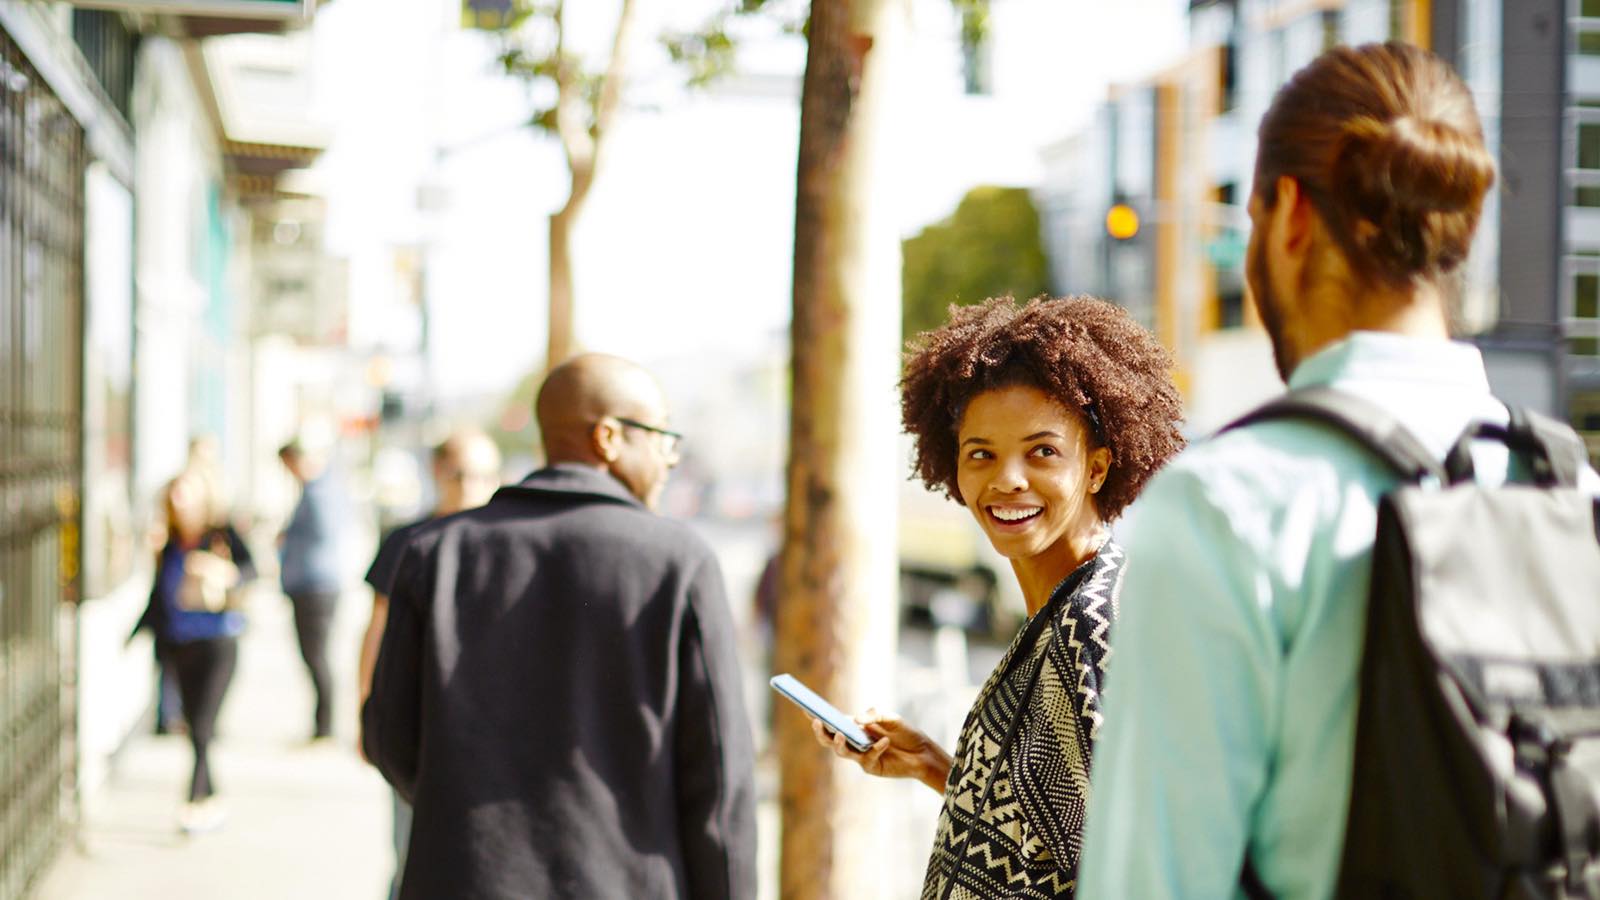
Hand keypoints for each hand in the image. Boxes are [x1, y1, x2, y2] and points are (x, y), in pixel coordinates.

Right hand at [811, 708, 951, 794]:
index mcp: (855, 728)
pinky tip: (885, 742)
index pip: (832, 722)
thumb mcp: (891, 717)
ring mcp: (860, 756)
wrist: (923, 752)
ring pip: (842, 752)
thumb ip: (874, 715)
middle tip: (817, 721)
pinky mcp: (871, 767)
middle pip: (829, 740)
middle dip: (821, 731)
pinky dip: (876, 748)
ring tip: (841, 733)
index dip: (817, 716)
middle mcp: (854, 742)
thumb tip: (855, 720)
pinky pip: (867, 758)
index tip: (805, 708)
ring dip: (839, 743)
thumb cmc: (905, 733)